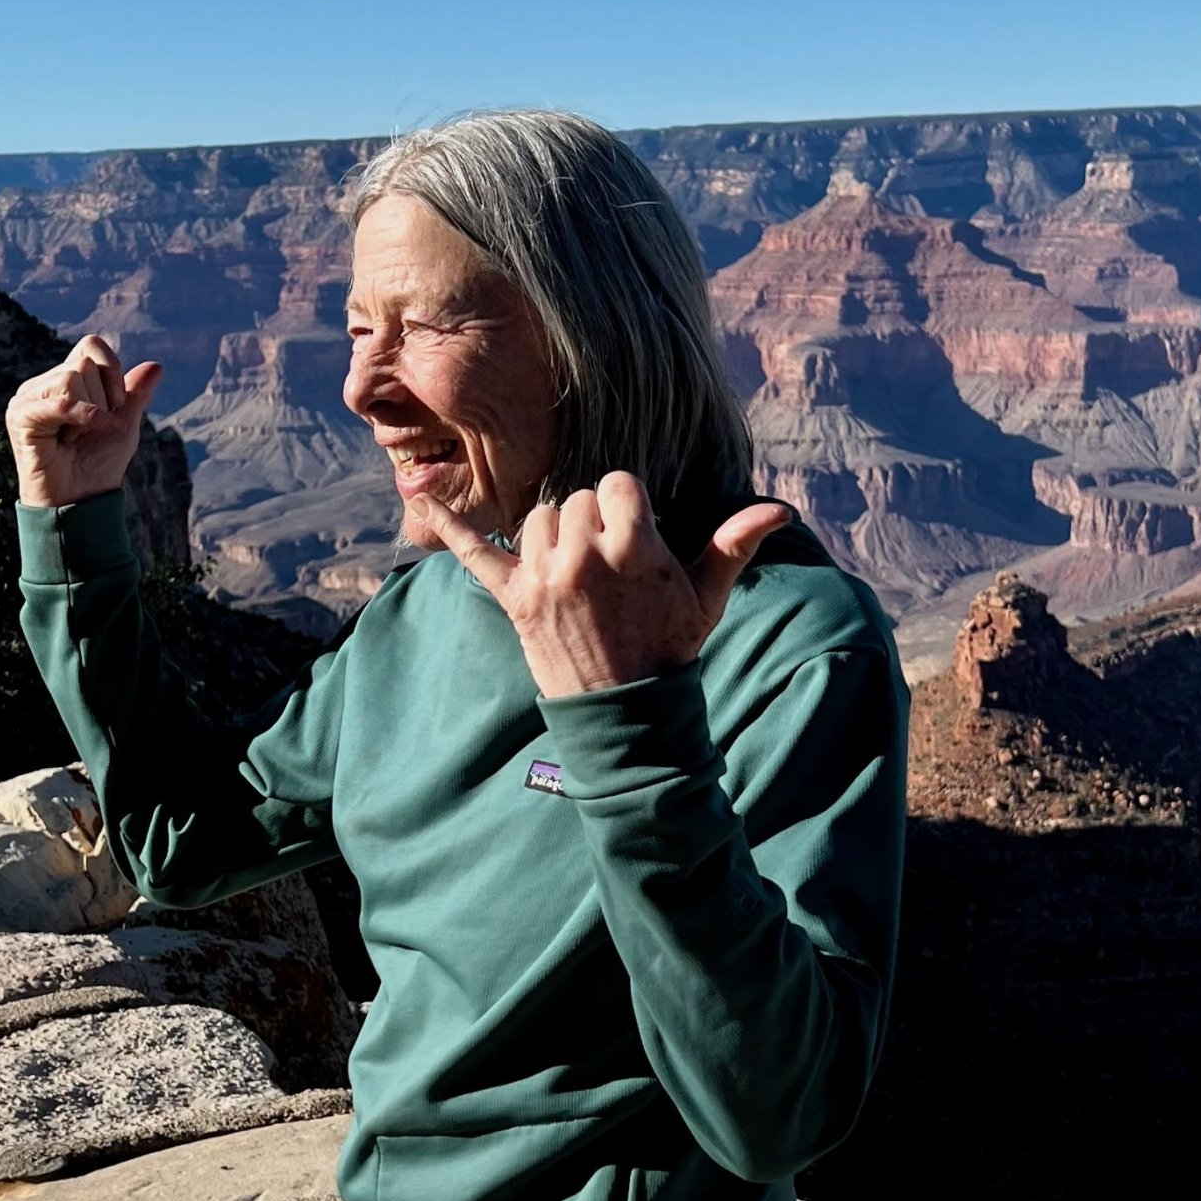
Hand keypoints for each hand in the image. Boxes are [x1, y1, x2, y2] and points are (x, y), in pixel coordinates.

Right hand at [5, 335, 164, 507]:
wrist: (82, 499)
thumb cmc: (99, 464)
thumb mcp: (124, 423)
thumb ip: (136, 393)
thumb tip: (156, 365)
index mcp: (66, 379)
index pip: (92, 346)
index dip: (113, 374)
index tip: (113, 410)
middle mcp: (44, 384)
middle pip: (84, 363)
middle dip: (102, 400)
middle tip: (90, 430)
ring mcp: (28, 398)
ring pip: (71, 377)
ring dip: (88, 414)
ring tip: (75, 438)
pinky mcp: (20, 415)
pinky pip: (59, 401)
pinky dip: (81, 418)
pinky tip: (75, 438)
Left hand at [406, 471, 792, 695]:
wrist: (627, 715)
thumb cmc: (669, 649)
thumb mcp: (705, 597)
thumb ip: (733, 545)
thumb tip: (780, 508)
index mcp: (633, 547)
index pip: (617, 485)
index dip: (627, 509)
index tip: (634, 539)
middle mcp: (584, 556)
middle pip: (576, 499)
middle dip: (591, 523)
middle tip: (607, 569)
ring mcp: (545, 578)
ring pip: (538, 517)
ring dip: (552, 534)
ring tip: (575, 574)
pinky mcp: (513, 600)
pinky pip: (474, 554)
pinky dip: (448, 526)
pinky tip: (419, 495)